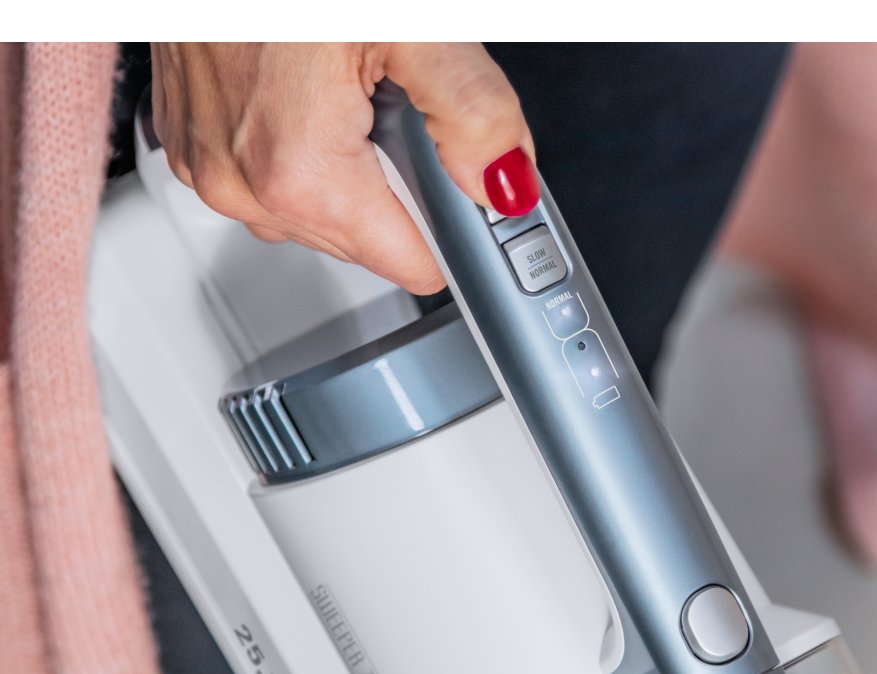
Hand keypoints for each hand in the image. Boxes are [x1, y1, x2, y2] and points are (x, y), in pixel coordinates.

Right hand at [150, 43, 538, 293]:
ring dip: (351, 171)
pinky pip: (272, 183)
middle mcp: (242, 185)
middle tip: (402, 111)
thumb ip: (474, 112)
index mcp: (298, 171)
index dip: (453, 230)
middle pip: (368, 243)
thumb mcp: (412, 26)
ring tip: (351, 93)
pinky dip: (304, 152)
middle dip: (400, 190)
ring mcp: (210, 169)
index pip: (413, 264)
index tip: (468, 193)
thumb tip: (504, 185)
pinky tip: (311, 94)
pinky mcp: (194, 147)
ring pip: (320, 216)